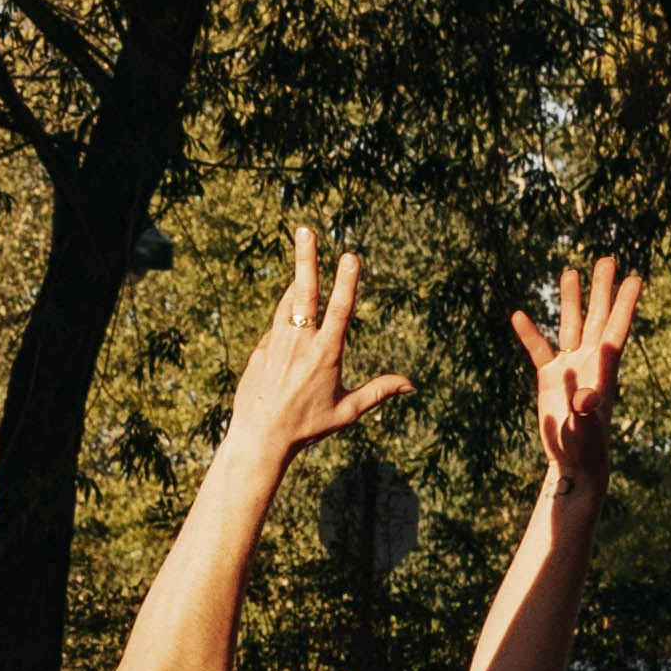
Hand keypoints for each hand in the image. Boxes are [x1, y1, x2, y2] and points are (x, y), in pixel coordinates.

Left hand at [229, 221, 405, 458]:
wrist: (258, 439)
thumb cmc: (306, 428)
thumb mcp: (346, 411)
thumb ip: (378, 391)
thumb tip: (411, 384)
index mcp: (325, 354)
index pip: (339, 310)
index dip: (346, 281)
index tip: (350, 255)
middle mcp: (299, 344)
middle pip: (304, 292)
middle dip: (306, 259)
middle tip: (304, 230)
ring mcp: (276, 344)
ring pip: (287, 304)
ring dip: (297, 283)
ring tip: (304, 263)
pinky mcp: (259, 351)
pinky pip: (276, 328)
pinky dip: (286, 321)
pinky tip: (292, 330)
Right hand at [509, 251, 641, 495]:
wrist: (574, 460)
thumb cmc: (585, 445)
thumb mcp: (587, 427)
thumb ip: (586, 407)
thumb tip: (581, 391)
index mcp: (604, 368)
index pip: (616, 328)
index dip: (626, 303)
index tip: (635, 277)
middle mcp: (590, 361)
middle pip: (597, 317)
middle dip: (602, 289)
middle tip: (607, 259)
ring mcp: (570, 367)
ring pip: (571, 326)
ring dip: (572, 300)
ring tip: (571, 272)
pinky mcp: (550, 378)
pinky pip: (539, 350)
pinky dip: (530, 334)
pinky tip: (519, 315)